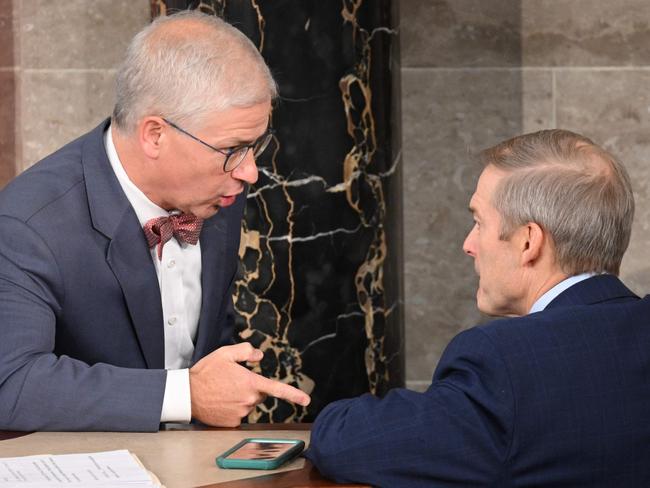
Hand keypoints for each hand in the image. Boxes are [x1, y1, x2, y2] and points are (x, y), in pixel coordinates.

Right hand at [189, 342, 310, 426]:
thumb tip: (259, 355)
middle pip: (259, 394)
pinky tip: (220, 402)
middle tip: (231, 382)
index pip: (277, 388)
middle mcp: (248, 400)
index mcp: (250, 382)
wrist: (187, 394)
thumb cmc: (206, 372)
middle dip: (250, 388)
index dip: (294, 394)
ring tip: (222, 391)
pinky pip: (238, 414)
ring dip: (240, 398)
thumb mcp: (225, 353)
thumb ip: (245, 351)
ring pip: (248, 404)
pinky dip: (232, 409)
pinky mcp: (232, 422)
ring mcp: (240, 413)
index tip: (306, 400)